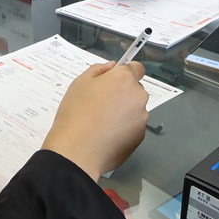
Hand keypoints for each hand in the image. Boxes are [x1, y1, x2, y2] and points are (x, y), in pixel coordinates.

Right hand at [42, 61, 148, 179]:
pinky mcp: (140, 137)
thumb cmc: (76, 112)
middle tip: (101, 104)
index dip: (125, 73)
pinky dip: (124, 129)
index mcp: (125, 79)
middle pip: (135, 90)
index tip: (113, 81)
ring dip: (124, 112)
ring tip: (102, 123)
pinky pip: (133, 127)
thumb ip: (98, 70)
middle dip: (123, 94)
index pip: (137, 68)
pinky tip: (106, 136)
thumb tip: (112, 67)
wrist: (78, 151)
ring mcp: (142, 118)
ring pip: (134, 109)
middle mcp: (139, 96)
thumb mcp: (80, 83)